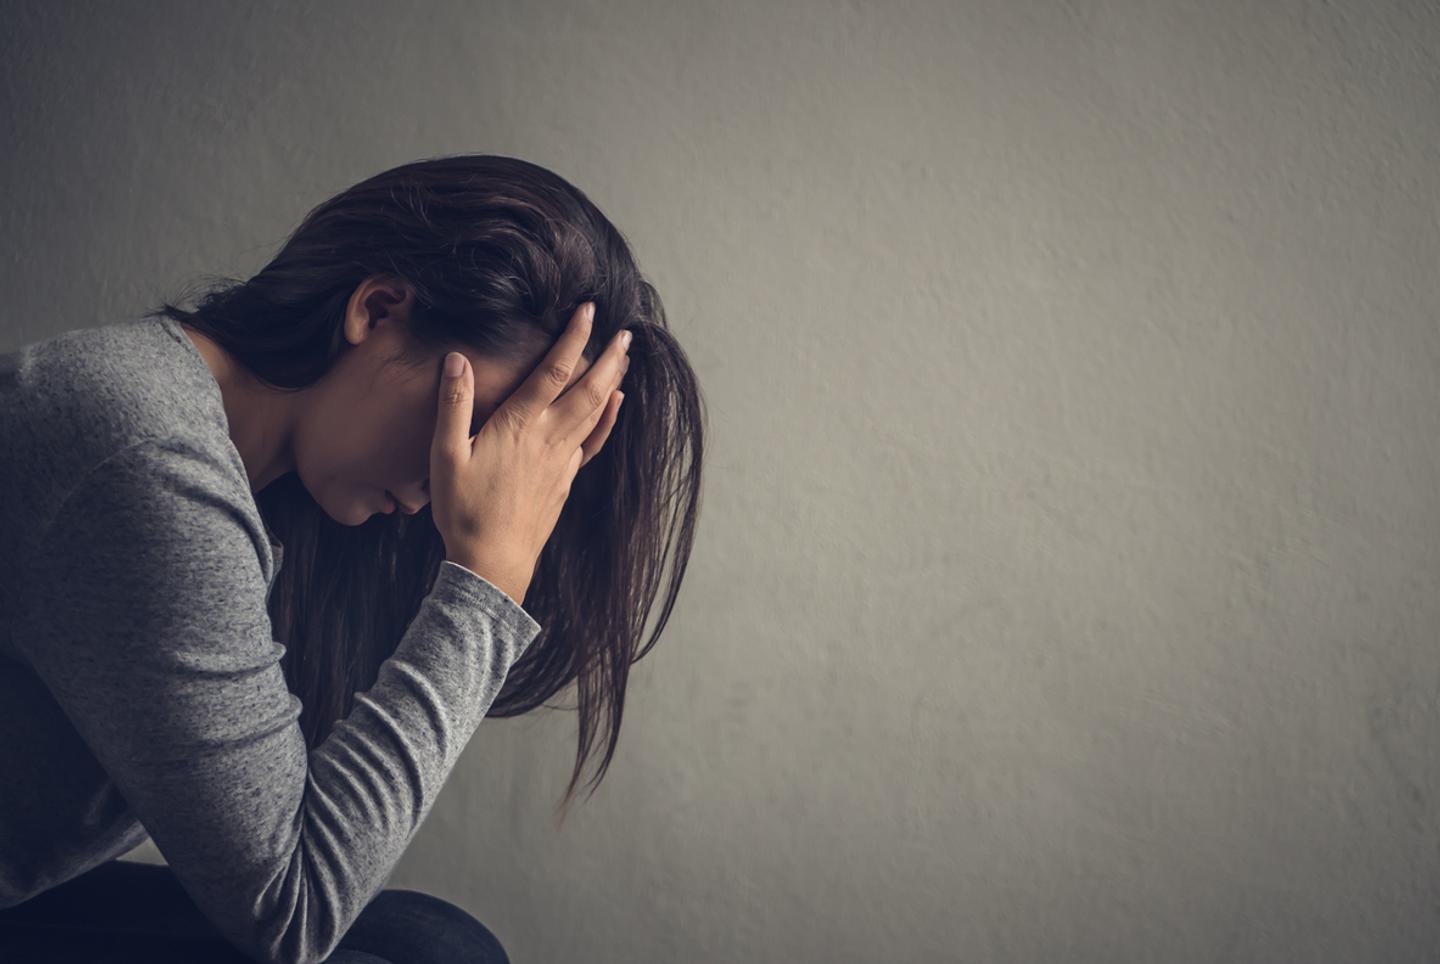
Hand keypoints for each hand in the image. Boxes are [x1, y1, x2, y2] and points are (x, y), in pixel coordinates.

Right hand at [428, 301, 628, 603]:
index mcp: (519, 426)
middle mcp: (548, 438)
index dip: (573, 337)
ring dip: (612, 381)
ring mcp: (561, 459)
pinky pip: (592, 441)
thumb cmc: (463, 509)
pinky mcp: (565, 479)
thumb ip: (453, 405)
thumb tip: (457, 359)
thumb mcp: (446, 455)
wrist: (492, 561)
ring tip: (625, 357)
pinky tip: (615, 404)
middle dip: (608, 357)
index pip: (554, 370)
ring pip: (595, 411)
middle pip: (588, 388)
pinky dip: (607, 419)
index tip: (588, 311)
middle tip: (625, 331)